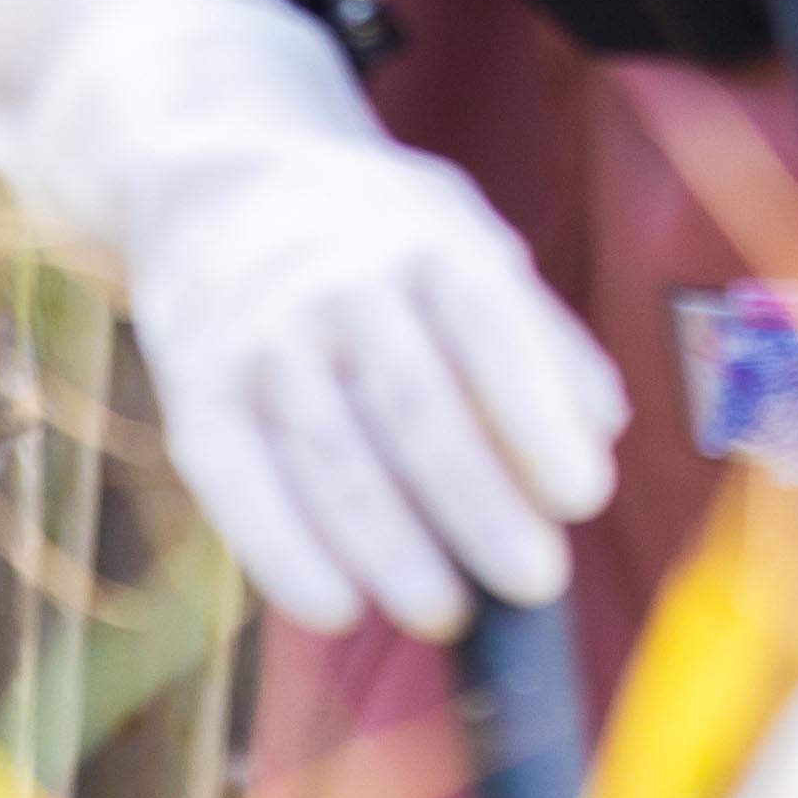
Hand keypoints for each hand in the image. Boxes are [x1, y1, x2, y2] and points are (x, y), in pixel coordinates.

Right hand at [0, 0, 624, 631]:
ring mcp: (259, 333)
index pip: (491, 328)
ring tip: (448, 613)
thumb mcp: (466, 242)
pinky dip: (285, 554)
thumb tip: (604, 429)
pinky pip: (237, 480)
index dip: (537, 418)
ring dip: (390, 547)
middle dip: (477, 503)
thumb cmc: (376, 240)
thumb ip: (538, 333)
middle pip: (413, 405)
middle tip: (536, 583)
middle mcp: (338, 280)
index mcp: (426, 237)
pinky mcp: (194, 387)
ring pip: (328, 453)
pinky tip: (338, 610)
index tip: (585, 498)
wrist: (215, 185)